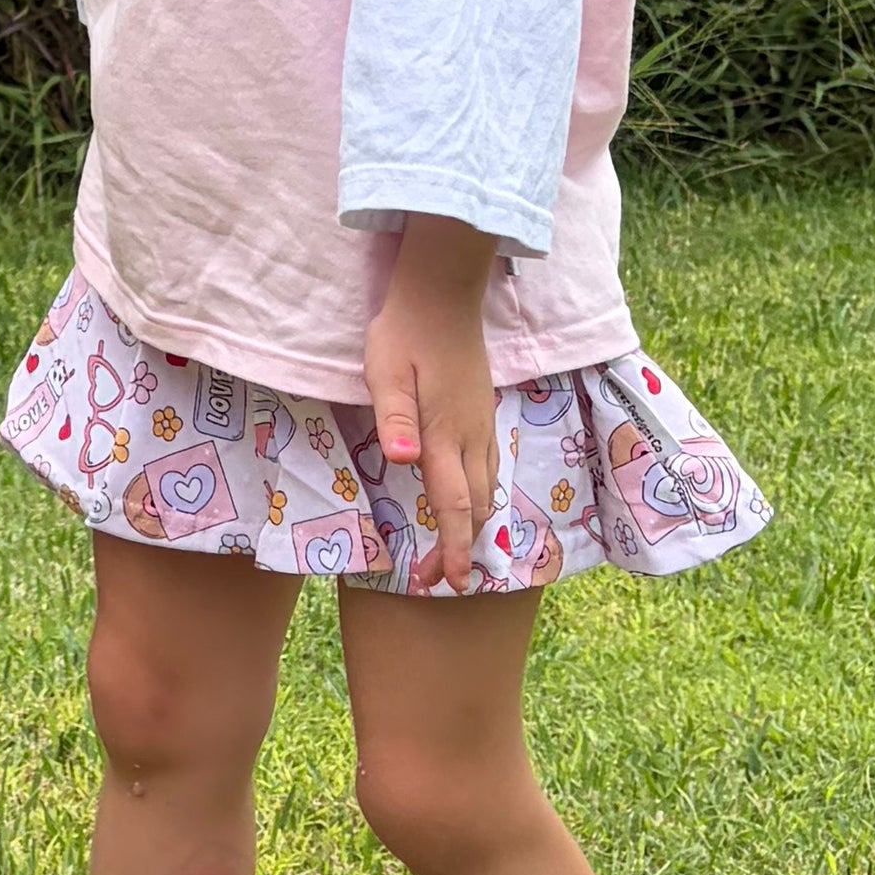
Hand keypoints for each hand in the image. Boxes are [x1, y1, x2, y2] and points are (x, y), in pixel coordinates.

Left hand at [366, 217, 500, 592]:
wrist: (443, 291)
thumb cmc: (405, 331)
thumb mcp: (385, 371)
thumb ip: (394, 418)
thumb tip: (403, 462)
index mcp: (444, 433)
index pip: (455, 505)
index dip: (453, 548)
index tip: (451, 583)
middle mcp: (471, 436)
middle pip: (477, 507)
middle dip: (463, 548)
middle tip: (440, 580)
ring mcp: (481, 424)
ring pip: (488, 489)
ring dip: (473, 526)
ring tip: (454, 551)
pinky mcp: (481, 413)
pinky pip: (489, 468)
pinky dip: (480, 498)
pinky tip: (467, 501)